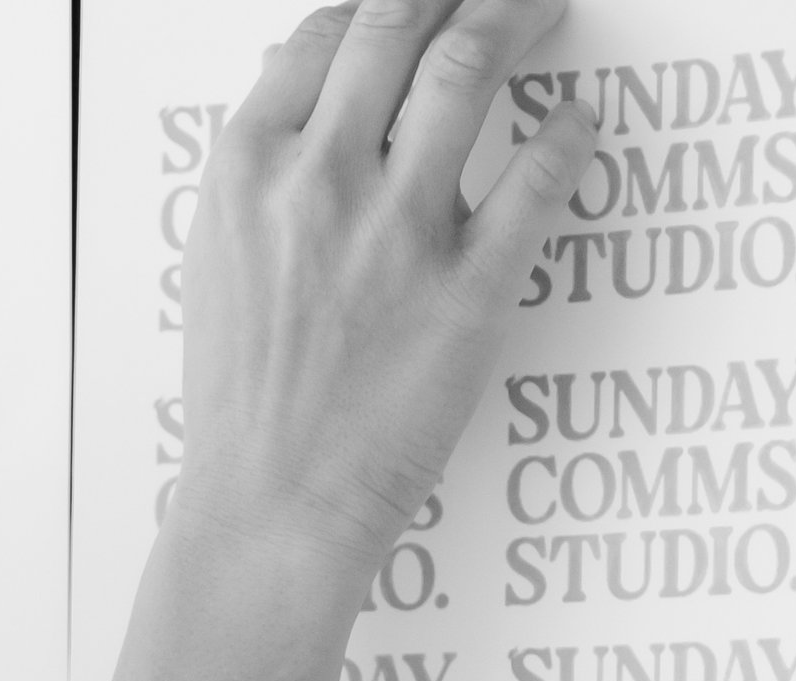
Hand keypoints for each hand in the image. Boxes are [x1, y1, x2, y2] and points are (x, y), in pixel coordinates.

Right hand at [175, 0, 597, 589]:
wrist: (267, 514)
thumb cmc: (244, 408)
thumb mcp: (219, 267)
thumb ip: (264, 175)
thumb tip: (302, 95)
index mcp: (250, 170)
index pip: (326, 33)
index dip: (380, 5)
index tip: (414, 6)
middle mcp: (322, 180)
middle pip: (402, 21)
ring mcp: (396, 232)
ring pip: (471, 64)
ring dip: (520, 17)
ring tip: (544, 13)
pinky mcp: (466, 290)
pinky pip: (540, 175)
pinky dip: (569, 134)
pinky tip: (576, 125)